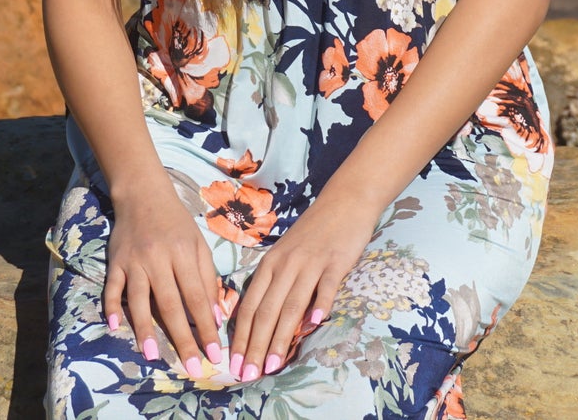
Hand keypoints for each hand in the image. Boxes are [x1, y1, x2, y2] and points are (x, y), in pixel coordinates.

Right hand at [103, 178, 225, 379]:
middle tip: (191, 367)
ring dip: (145, 329)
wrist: (143, 195)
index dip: (206, 327)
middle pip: (171, 305)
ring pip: (140, 300)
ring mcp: (134, 262)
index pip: (198, 298)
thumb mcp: (199, 244)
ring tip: (153, 356)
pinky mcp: (115, 262)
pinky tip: (114, 327)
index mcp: (184, 254)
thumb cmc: (176, 224)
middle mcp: (158, 259)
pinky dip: (112, 307)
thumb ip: (208, 279)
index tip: (214, 354)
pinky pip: (112, 288)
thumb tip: (216, 317)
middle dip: (183, 339)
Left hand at [228, 192, 377, 381]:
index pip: (250, 306)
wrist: (344, 202)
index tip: (234, 365)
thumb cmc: (312, 233)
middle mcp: (285, 265)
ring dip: (280, 338)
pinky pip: (325, 286)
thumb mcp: (285, 256)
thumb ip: (275, 285)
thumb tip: (262, 323)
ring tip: (274, 365)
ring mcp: (310, 263)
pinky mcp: (335, 261)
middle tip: (248, 375)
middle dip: (255, 346)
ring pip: (291, 305)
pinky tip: (315, 323)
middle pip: (266, 311)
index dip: (241, 337)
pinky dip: (320, 304)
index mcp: (269, 265)